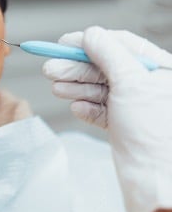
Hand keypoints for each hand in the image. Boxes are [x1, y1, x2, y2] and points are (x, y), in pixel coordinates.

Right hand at [42, 26, 171, 211]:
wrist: (156, 176)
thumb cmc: (156, 131)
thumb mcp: (131, 81)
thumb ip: (108, 54)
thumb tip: (90, 35)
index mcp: (160, 69)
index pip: (121, 44)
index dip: (91, 42)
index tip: (64, 43)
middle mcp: (149, 85)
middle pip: (106, 67)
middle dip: (77, 67)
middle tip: (51, 68)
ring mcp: (136, 106)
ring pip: (100, 89)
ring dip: (76, 86)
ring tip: (57, 87)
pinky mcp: (124, 125)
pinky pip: (100, 110)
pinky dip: (86, 107)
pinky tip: (76, 107)